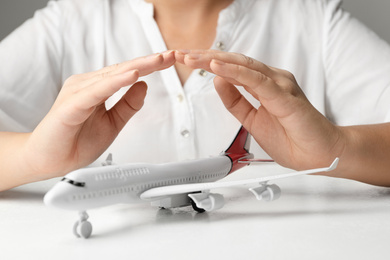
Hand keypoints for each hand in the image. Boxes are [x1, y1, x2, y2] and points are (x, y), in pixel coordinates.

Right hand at [23, 51, 175, 178]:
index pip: (128, 73)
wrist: (50, 161)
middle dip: (150, 62)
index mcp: (97, 88)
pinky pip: (97, 91)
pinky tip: (132, 75)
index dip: (150, 66)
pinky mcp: (72, 105)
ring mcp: (78, 92)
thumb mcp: (113, 123)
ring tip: (158, 61)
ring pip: (113, 76)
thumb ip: (128, 105)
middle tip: (171, 55)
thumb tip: (144, 85)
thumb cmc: (76, 142)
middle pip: (124, 69)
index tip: (170, 59)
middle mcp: (87, 85)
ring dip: (138, 67)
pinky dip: (116, 82)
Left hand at [176, 50, 344, 169]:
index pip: (231, 68)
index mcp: (264, 85)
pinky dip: (236, 72)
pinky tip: (218, 67)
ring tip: (193, 58)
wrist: (319, 155)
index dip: (207, 63)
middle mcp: (272, 80)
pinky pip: (256, 81)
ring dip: (215, 60)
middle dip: (205, 57)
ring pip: (243, 66)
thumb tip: (218, 81)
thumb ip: (235, 100)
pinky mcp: (284, 96)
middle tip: (183, 54)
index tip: (187, 61)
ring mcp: (279, 85)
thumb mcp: (251, 119)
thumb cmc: (293, 138)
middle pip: (234, 62)